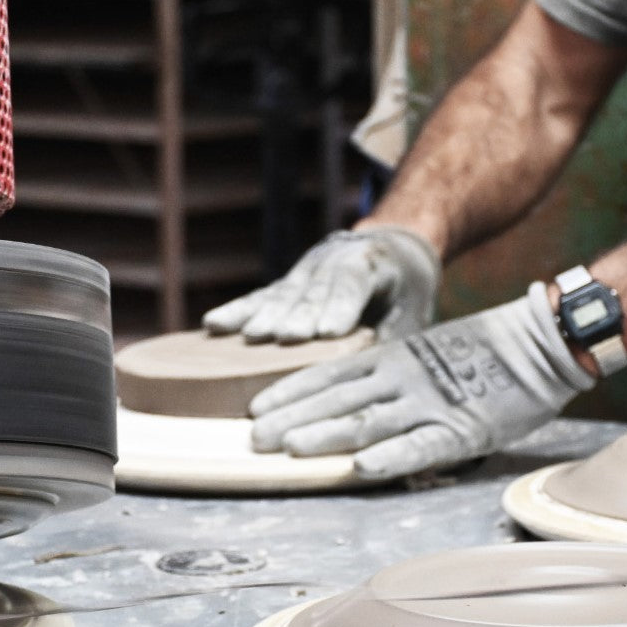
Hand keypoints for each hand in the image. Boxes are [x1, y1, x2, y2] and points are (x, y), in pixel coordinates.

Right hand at [201, 227, 439, 342]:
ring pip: (283, 293)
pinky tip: (215, 323)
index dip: (341, 306)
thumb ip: (389, 341)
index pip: (354, 283)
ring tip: (250, 335)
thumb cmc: (405, 294)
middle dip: (296, 314)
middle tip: (281, 337)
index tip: (328, 330)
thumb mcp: (411, 315)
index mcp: (373, 263)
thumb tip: (371, 375)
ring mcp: (305, 270)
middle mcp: (333, 261)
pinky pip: (260, 297)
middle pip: (313, 290)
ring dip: (265, 315)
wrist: (392, 251)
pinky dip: (238, 311)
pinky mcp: (286, 284)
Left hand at [249, 283, 595, 480]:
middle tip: (254, 438)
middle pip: (338, 399)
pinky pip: (420, 445)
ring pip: (368, 421)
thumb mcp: (425, 350)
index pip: (330, 374)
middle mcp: (402, 378)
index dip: (292, 392)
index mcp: (393, 357)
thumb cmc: (483, 351)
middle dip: (293, 418)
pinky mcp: (461, 427)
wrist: (541, 342)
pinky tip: (360, 467)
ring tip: (290, 448)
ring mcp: (430, 403)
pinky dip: (390, 456)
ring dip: (327, 434)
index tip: (257, 407)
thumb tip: (346, 395)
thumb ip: (388, 371)